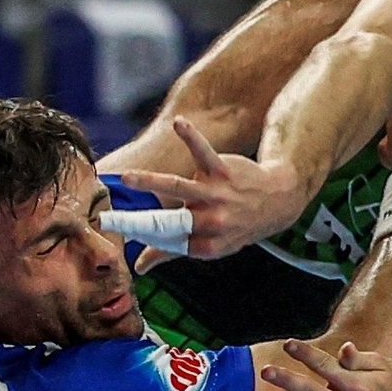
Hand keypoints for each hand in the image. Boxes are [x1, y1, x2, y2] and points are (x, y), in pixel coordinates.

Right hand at [118, 116, 302, 271]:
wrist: (278, 201)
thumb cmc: (237, 224)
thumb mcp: (212, 245)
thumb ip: (173, 252)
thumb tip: (140, 267)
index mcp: (206, 245)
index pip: (166, 242)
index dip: (141, 238)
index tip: (114, 232)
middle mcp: (211, 222)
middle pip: (171, 222)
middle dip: (143, 223)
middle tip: (114, 221)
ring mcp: (217, 195)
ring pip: (179, 187)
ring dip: (151, 182)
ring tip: (126, 178)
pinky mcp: (223, 170)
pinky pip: (204, 151)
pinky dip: (191, 136)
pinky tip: (178, 123)